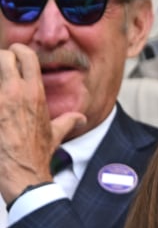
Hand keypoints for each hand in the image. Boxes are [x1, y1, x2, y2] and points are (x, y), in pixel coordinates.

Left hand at [0, 44, 83, 199]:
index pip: (25, 55)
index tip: (14, 58)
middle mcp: (16, 93)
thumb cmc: (37, 155)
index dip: (17, 52)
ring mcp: (0, 101)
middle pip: (3, 56)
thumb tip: (80, 119)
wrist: (23, 174)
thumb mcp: (55, 136)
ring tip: (1, 94)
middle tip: (2, 72)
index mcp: (35, 95)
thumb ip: (68, 122)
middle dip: (1, 60)